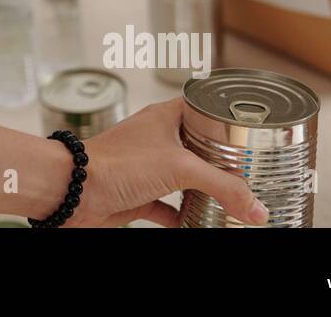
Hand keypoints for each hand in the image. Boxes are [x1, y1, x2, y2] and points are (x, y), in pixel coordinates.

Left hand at [63, 99, 269, 227]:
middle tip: (250, 172)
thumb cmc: (115, 162)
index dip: (226, 116)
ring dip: (205, 190)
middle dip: (222, 161)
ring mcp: (147, 167)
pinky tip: (200, 222)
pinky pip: (167, 205)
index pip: (202, 107)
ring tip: (233, 199)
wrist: (74, 189)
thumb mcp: (180, 167)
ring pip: (184, 177)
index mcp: (165, 117)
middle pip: (197, 146)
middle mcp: (156, 139)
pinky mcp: (138, 194)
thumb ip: (223, 186)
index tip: (250, 129)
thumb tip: (256, 209)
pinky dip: (184, 215)